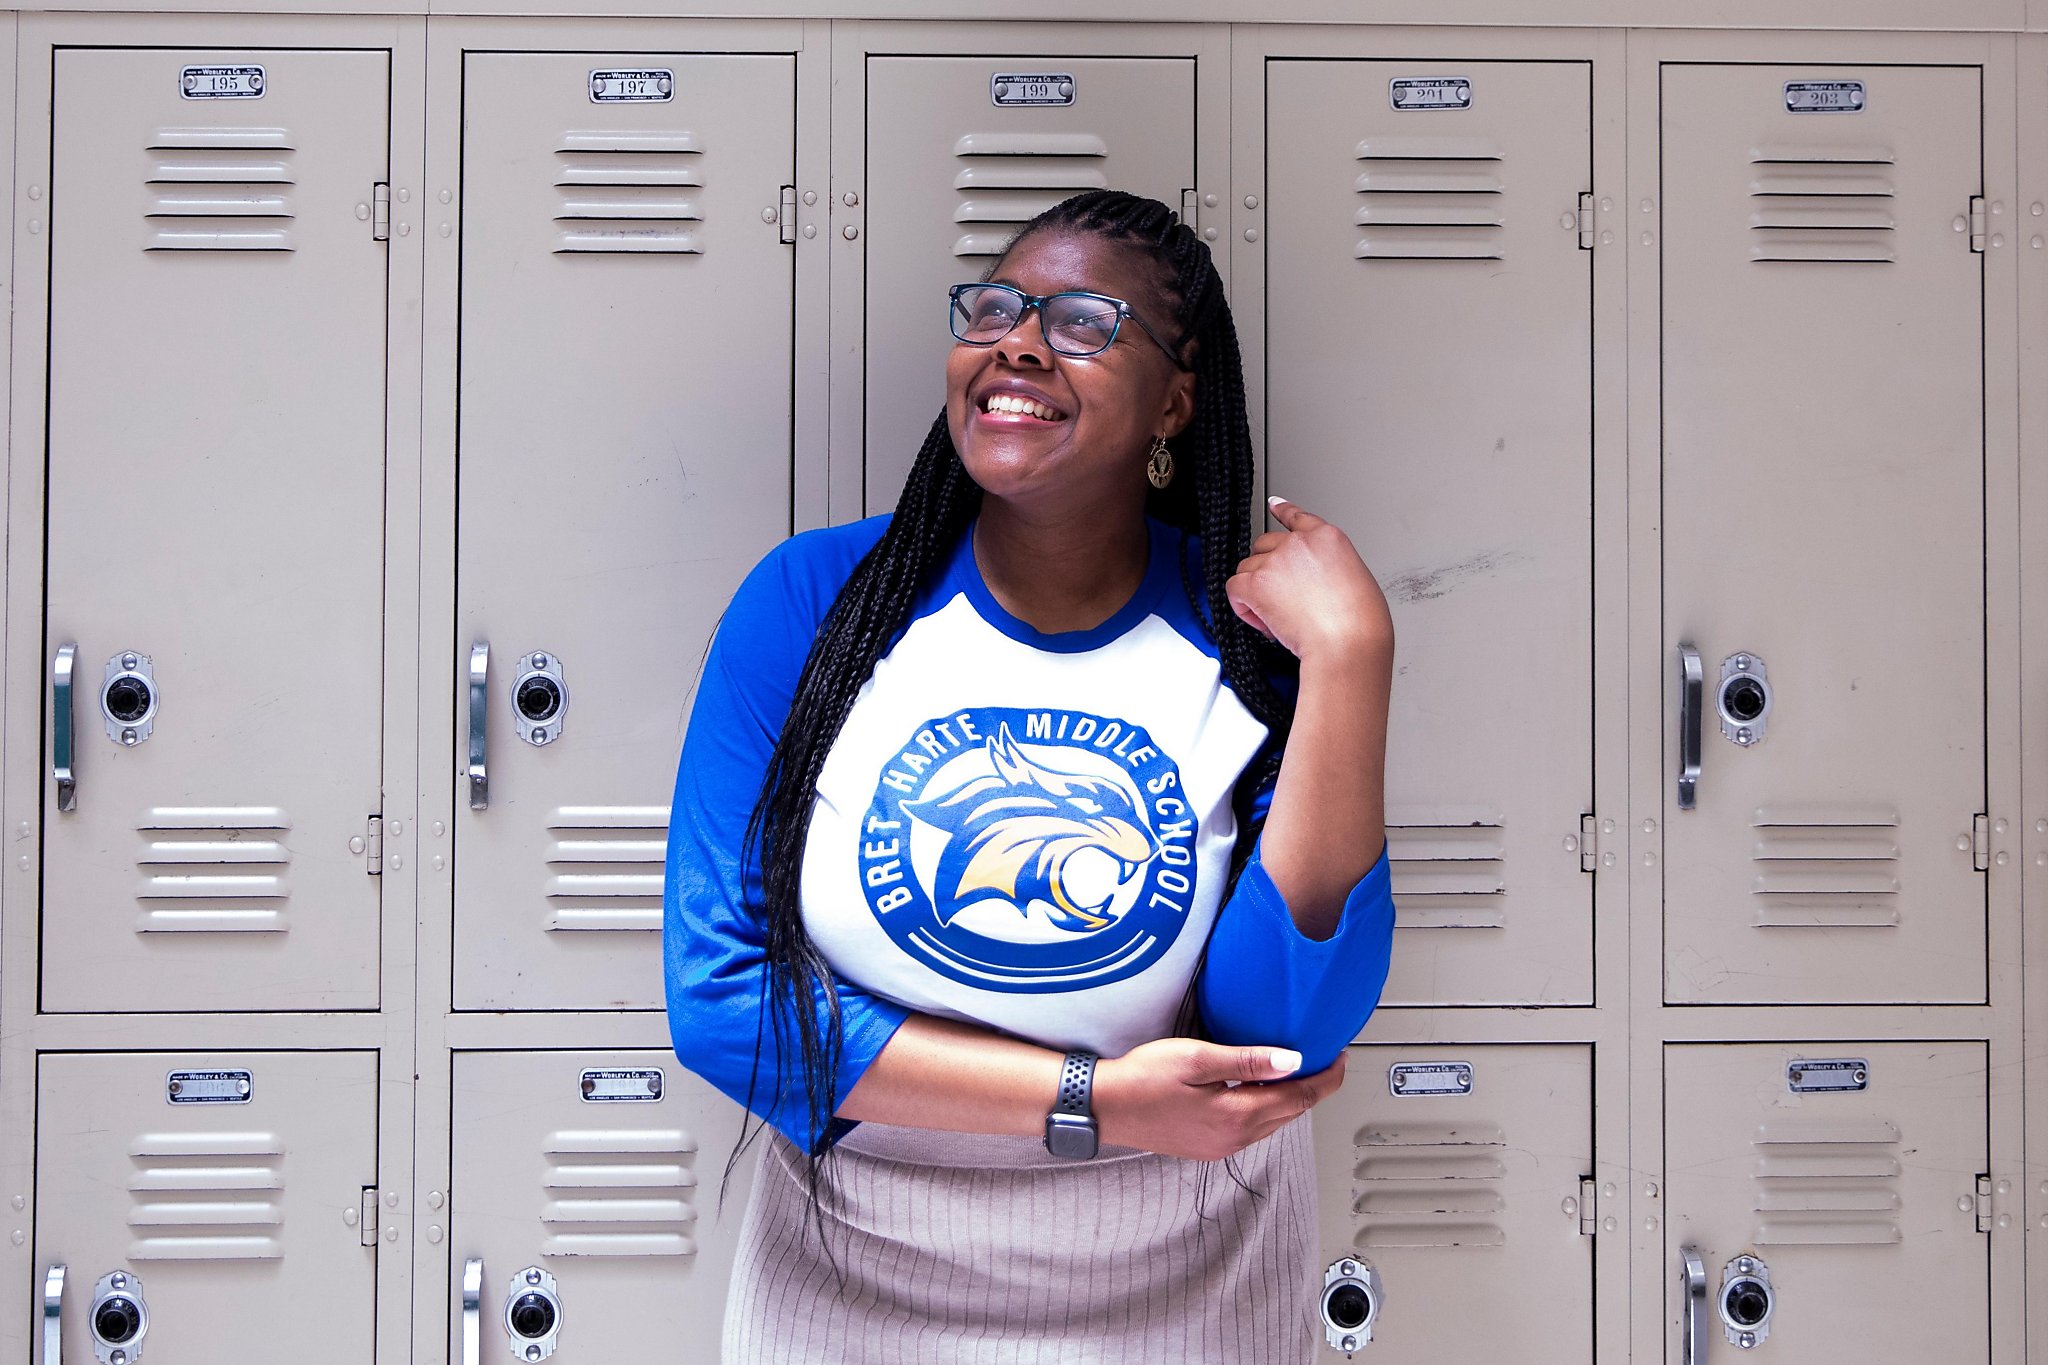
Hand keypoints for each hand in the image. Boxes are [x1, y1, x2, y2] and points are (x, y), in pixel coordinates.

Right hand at [1092, 1038, 1347, 1160]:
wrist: (1105, 1107)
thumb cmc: (1142, 1078)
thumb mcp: (1196, 1059)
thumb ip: (1247, 1060)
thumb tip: (1291, 1061)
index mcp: (1235, 1115)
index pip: (1298, 1097)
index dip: (1324, 1078)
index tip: (1338, 1059)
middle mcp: (1233, 1138)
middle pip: (1290, 1112)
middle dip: (1312, 1087)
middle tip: (1324, 1061)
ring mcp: (1221, 1146)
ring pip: (1272, 1123)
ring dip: (1289, 1099)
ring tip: (1296, 1071)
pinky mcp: (1208, 1146)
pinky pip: (1252, 1129)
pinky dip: (1265, 1109)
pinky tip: (1258, 1091)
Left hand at [1225, 496, 1392, 665]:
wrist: (1347, 642)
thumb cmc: (1360, 623)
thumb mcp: (1356, 578)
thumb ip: (1329, 568)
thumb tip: (1315, 582)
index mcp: (1328, 538)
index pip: (1298, 517)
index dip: (1282, 511)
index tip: (1274, 504)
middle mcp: (1300, 543)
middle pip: (1265, 545)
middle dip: (1267, 569)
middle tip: (1281, 597)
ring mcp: (1277, 561)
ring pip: (1247, 568)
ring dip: (1255, 591)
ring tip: (1276, 616)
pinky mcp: (1258, 583)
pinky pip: (1234, 588)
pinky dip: (1242, 606)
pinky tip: (1260, 619)